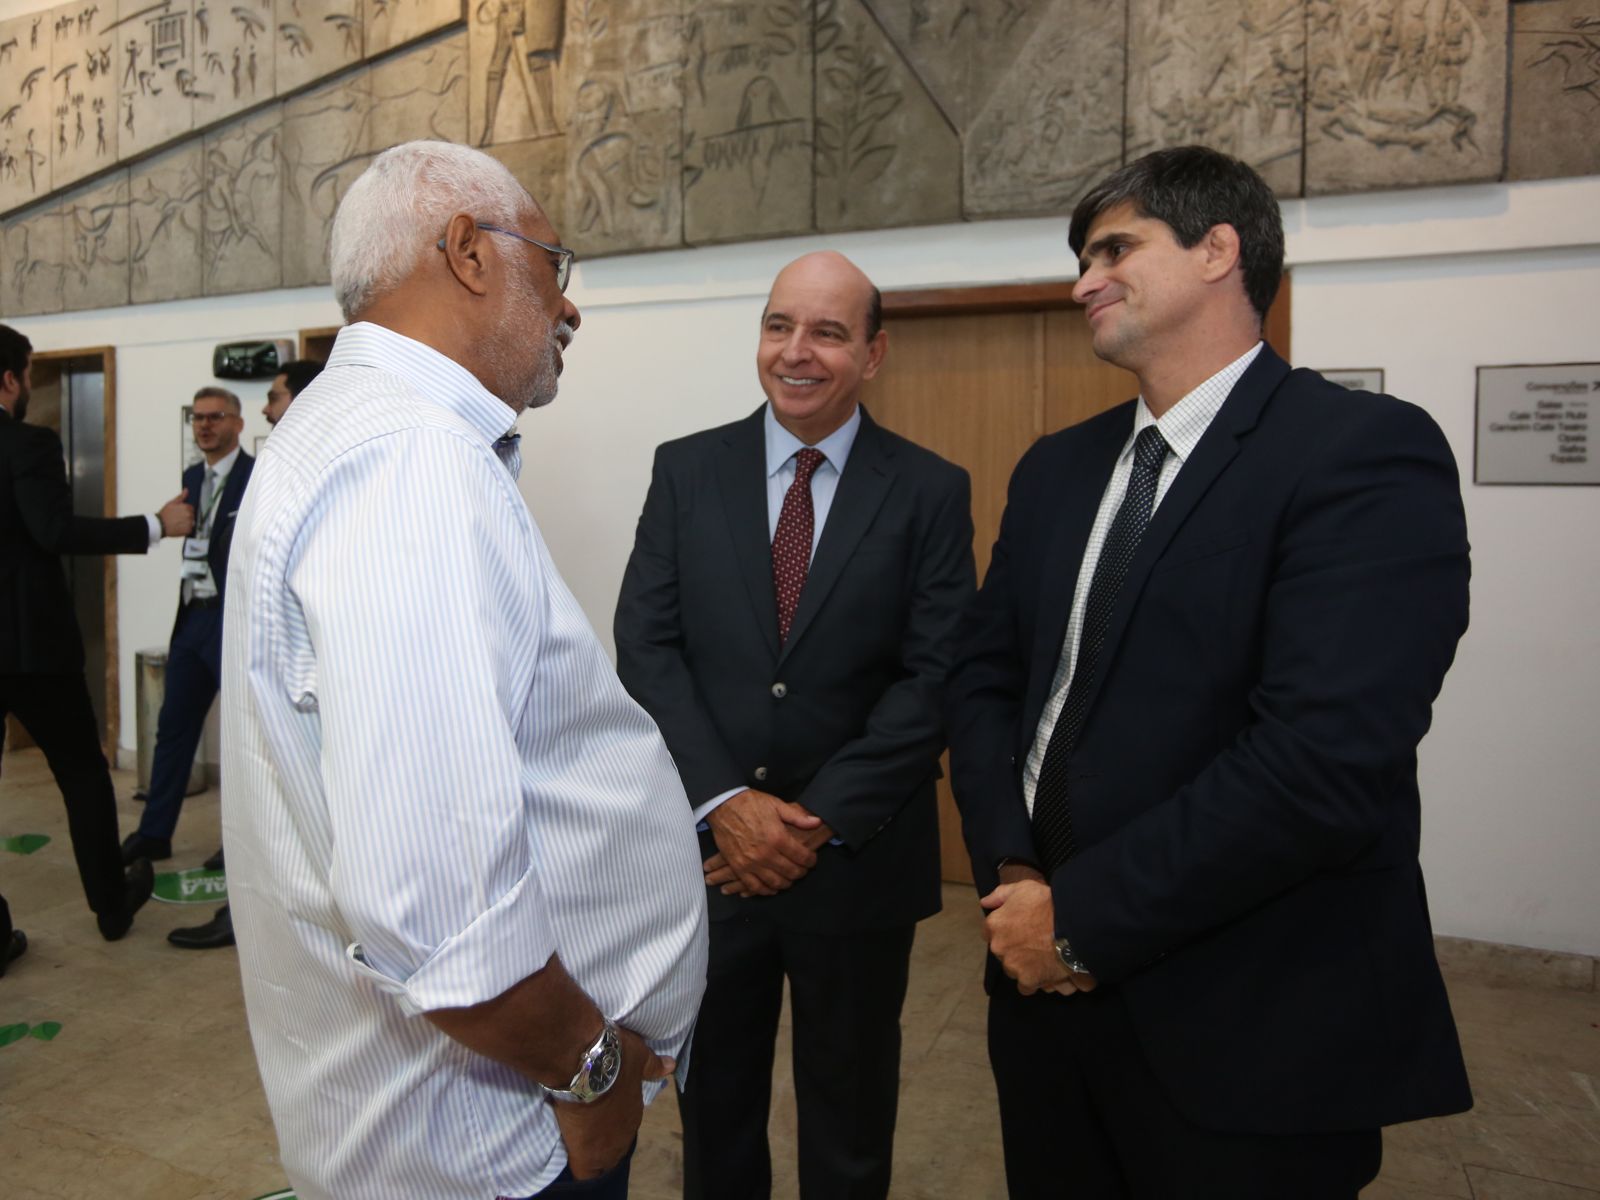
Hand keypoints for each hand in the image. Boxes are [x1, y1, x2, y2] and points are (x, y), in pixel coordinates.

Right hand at [157, 492, 193, 536]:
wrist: (160, 525)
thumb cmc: (165, 514)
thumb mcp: (172, 503)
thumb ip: (181, 496)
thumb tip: (186, 490)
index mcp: (187, 507)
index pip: (191, 508)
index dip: (185, 510)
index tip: (179, 512)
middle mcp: (190, 515)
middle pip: (192, 515)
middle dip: (186, 516)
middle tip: (177, 518)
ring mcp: (189, 523)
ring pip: (191, 522)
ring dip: (186, 522)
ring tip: (177, 523)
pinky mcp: (188, 530)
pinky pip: (190, 529)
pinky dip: (185, 529)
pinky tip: (178, 527)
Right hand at [551, 1026, 671, 1179]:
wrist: (588, 1063)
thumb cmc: (615, 1057)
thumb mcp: (638, 1056)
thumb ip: (652, 1065)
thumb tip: (671, 1065)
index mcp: (635, 1111)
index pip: (626, 1124)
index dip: (614, 1121)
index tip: (604, 1115)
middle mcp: (625, 1131)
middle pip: (617, 1146)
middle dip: (606, 1141)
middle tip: (590, 1131)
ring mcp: (607, 1144)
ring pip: (604, 1160)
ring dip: (595, 1154)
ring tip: (582, 1145)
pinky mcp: (586, 1151)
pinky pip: (585, 1172)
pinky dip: (583, 1169)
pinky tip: (576, 1161)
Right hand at [704, 790, 821, 895]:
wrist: (723, 805)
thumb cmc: (751, 803)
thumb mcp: (776, 805)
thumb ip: (798, 816)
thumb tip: (817, 822)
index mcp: (778, 837)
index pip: (802, 857)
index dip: (811, 860)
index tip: (812, 860)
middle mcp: (766, 853)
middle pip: (790, 872)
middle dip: (801, 872)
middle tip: (803, 869)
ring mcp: (751, 863)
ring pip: (774, 882)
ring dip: (785, 883)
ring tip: (789, 879)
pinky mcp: (738, 867)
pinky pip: (754, 886)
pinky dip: (765, 890)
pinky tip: (771, 888)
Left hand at [979, 879, 1097, 996]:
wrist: (1073, 925)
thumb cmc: (1047, 903)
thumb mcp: (1023, 888)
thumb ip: (1000, 895)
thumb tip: (985, 902)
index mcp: (994, 925)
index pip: (990, 932)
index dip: (1005, 930)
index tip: (1019, 929)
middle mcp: (999, 948)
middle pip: (1003, 953)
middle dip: (1014, 949)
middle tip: (1034, 943)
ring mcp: (1013, 966)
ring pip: (1014, 970)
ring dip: (1024, 967)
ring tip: (1042, 959)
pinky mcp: (1028, 981)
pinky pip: (1026, 986)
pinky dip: (1035, 981)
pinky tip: (1045, 972)